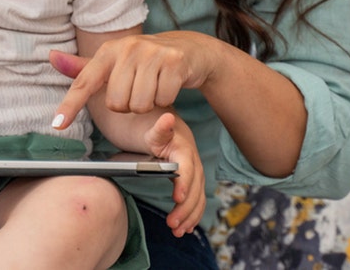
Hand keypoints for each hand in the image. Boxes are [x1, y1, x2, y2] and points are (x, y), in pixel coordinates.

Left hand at [50, 31, 218, 129]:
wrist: (188, 49)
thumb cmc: (144, 60)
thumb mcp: (113, 61)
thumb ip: (83, 67)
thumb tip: (51, 56)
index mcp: (108, 51)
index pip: (84, 82)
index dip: (70, 105)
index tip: (57, 125)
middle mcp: (128, 48)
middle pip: (116, 103)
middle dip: (127, 106)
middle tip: (137, 91)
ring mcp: (153, 53)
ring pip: (139, 104)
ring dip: (147, 106)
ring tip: (152, 89)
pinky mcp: (175, 62)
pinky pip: (163, 101)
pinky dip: (165, 101)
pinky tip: (168, 86)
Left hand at [144, 112, 205, 236]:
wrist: (163, 126)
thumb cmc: (153, 129)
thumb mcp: (152, 128)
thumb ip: (160, 128)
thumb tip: (167, 118)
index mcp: (183, 149)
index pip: (187, 168)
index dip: (184, 184)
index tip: (178, 198)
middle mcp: (193, 162)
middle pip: (194, 188)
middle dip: (186, 208)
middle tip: (172, 224)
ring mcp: (194, 173)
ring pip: (198, 197)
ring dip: (190, 216)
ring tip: (177, 232)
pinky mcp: (191, 182)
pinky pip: (196, 200)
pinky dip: (193, 215)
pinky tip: (186, 229)